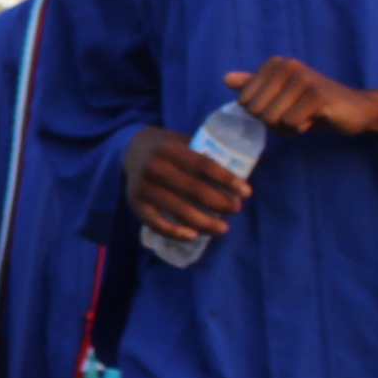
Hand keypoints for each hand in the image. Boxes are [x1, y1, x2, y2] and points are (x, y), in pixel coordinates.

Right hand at [124, 125, 248, 243]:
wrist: (130, 149)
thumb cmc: (167, 148)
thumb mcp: (183, 141)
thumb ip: (203, 155)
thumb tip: (237, 178)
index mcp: (171, 148)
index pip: (205, 166)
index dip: (228, 181)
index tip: (247, 193)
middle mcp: (155, 167)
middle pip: (195, 190)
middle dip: (220, 203)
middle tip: (235, 209)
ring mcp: (144, 188)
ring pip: (180, 211)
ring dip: (205, 223)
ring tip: (223, 228)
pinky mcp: (136, 204)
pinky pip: (157, 224)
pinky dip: (176, 232)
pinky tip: (194, 236)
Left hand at [221, 58, 377, 139]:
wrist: (355, 109)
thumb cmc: (313, 103)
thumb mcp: (281, 94)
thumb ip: (254, 86)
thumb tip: (225, 78)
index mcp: (275, 64)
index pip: (245, 102)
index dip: (262, 114)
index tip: (283, 107)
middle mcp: (287, 65)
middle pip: (256, 111)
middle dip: (273, 122)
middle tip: (295, 114)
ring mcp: (303, 78)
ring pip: (272, 119)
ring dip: (287, 128)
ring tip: (305, 117)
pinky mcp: (317, 95)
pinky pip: (290, 123)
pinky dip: (300, 129)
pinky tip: (315, 120)